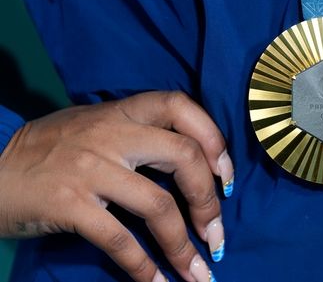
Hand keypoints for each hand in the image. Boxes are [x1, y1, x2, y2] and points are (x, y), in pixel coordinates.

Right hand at [0, 91, 234, 281]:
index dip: (214, 140)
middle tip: (216, 235)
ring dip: (183, 246)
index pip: (181, 107)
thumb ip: (137, 134)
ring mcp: (90, 168)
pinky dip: (143, 267)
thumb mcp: (94, 126)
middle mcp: (111, 134)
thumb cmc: (47, 150)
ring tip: (198, 272)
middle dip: (208, 202)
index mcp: (121, 111)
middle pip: (183, 157)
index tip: (226, 179)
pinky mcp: (69, 203)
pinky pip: (119, 240)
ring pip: (158, 205)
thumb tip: (194, 166)